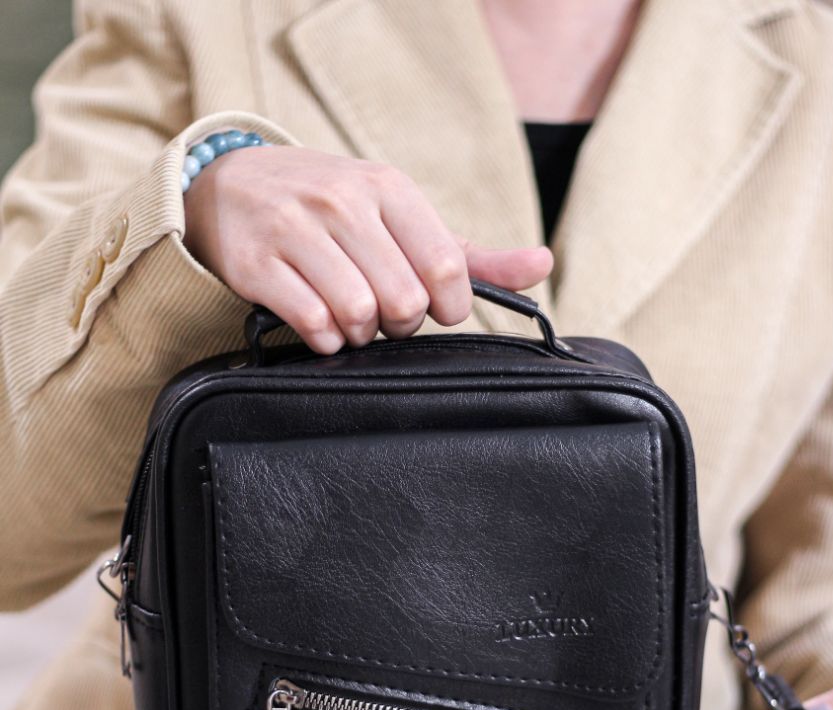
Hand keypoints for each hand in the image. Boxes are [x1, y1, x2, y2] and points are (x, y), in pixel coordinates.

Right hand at [184, 145, 552, 352]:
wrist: (230, 185)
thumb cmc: (328, 209)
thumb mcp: (397, 216)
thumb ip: (468, 254)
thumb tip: (541, 266)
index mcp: (388, 187)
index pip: (445, 266)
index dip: (447, 306)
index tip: (431, 308)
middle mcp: (343, 201)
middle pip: (403, 300)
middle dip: (399, 324)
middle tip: (382, 314)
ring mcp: (295, 230)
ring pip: (357, 314)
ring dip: (360, 335)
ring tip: (349, 320)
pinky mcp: (255, 263)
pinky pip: (311, 323)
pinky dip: (324, 340)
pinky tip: (321, 326)